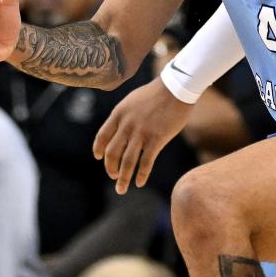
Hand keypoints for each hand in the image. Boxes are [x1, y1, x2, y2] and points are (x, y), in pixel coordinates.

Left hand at [93, 79, 193, 194]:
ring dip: (123, 178)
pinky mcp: (156, 139)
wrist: (176, 87)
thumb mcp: (133, 100)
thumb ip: (125, 115)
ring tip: (121, 189)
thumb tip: (120, 129)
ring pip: (127, 162)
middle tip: (113, 176)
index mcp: (119, 114)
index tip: (98, 157)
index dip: (99, 149)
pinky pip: (146, 162)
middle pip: (112, 153)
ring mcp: (141, 133)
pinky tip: (140, 182)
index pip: (102, 136)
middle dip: (110, 167)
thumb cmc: (157, 93)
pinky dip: (141, 174)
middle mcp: (127, 125)